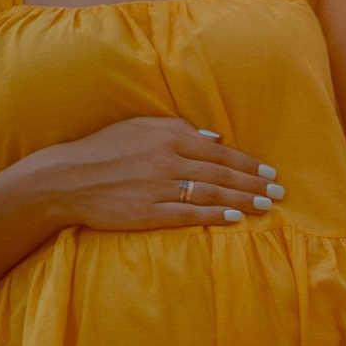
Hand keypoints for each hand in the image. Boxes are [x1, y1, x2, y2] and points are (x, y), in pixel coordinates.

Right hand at [32, 118, 283, 233]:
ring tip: (267, 206)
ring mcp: (159, 187)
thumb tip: (214, 138)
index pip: (219, 152)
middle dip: (255, 183)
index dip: (248, 164)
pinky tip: (236, 218)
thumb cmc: (103, 150)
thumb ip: (177, 129)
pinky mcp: (149, 211)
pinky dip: (215, 215)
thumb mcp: (138, 127)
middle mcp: (167, 160)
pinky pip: (190, 214)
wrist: (66, 178)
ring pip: (212, 193)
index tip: (270, 173)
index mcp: (167, 137)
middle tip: (279, 192)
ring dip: (243, 200)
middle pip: (222, 173)